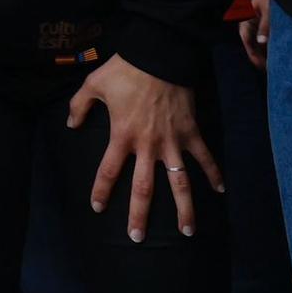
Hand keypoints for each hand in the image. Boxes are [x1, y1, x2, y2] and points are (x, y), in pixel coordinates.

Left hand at [68, 55, 222, 241]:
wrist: (159, 54)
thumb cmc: (124, 69)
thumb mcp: (93, 84)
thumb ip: (79, 106)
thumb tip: (70, 125)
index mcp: (122, 135)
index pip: (107, 170)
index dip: (101, 190)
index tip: (97, 207)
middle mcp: (148, 145)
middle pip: (143, 188)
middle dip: (139, 215)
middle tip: (136, 238)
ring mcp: (172, 142)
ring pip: (179, 183)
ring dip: (184, 208)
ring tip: (187, 231)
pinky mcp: (192, 133)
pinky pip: (205, 158)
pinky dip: (214, 173)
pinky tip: (221, 190)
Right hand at [239, 0, 270, 70]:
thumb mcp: (270, 11)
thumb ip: (265, 26)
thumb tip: (261, 42)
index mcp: (247, 16)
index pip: (246, 38)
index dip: (253, 53)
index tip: (261, 65)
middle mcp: (251, 20)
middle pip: (252, 41)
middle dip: (260, 55)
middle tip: (269, 69)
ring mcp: (260, 21)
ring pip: (260, 40)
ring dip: (266, 51)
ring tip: (275, 63)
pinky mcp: (269, 22)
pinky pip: (268, 36)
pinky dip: (272, 45)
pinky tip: (279, 52)